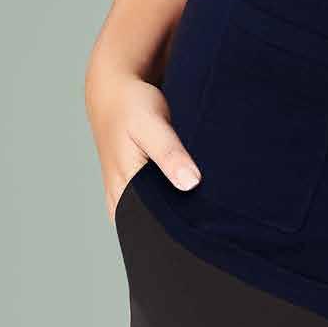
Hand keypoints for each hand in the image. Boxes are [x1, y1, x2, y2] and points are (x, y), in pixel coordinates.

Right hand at [85, 64, 201, 224]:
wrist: (115, 92)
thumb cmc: (133, 107)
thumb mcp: (152, 125)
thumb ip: (169, 154)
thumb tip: (191, 184)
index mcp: (122, 190)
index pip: (149, 231)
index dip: (176, 234)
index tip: (205, 230)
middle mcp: (119, 200)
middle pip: (153, 228)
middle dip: (180, 227)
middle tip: (212, 221)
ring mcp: (125, 196)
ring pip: (153, 219)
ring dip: (176, 215)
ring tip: (206, 211)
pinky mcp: (133, 188)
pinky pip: (154, 206)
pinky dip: (172, 204)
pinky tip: (192, 196)